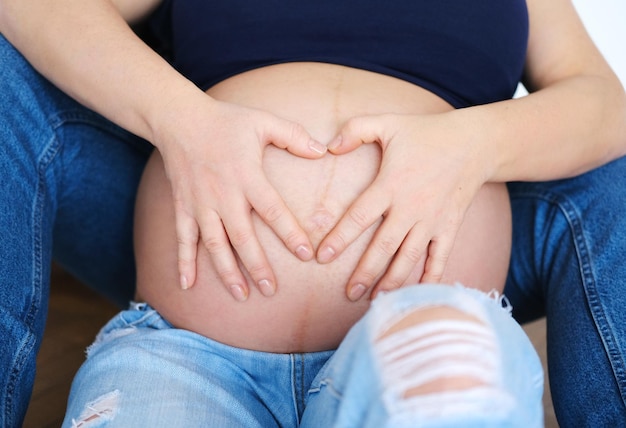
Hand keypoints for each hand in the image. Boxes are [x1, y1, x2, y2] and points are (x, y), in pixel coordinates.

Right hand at [155, 95, 326, 299]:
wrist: (179, 119)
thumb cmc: (226, 120)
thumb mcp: (263, 121)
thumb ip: (294, 135)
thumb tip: (323, 150)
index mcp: (247, 176)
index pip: (273, 211)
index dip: (291, 234)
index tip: (307, 255)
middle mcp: (224, 195)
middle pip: (243, 237)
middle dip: (258, 266)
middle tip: (271, 291)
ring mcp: (201, 204)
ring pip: (214, 245)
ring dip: (227, 272)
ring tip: (241, 295)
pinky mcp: (183, 207)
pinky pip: (183, 239)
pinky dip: (183, 262)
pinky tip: (187, 286)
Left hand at [317, 112, 488, 299]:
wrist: (474, 143)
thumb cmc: (425, 133)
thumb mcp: (387, 123)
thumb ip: (355, 130)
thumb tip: (328, 147)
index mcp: (390, 185)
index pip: (359, 217)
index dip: (339, 238)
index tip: (322, 257)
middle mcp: (410, 207)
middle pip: (383, 247)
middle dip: (365, 273)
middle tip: (349, 293)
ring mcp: (432, 220)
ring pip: (409, 258)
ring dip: (393, 281)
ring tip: (377, 300)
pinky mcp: (449, 227)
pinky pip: (439, 257)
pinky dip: (430, 277)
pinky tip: (419, 293)